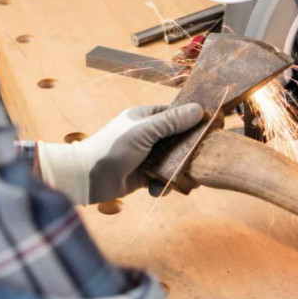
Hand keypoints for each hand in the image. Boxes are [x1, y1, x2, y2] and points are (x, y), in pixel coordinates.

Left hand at [37, 103, 203, 203]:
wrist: (87, 178)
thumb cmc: (112, 147)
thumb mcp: (144, 131)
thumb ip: (171, 122)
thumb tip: (199, 110)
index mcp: (145, 118)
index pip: (175, 113)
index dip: (192, 119)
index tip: (211, 126)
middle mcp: (147, 135)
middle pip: (178, 138)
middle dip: (189, 150)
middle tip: (203, 158)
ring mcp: (146, 155)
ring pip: (173, 160)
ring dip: (178, 170)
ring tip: (187, 179)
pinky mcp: (144, 175)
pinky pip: (162, 178)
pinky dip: (163, 184)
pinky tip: (158, 189)